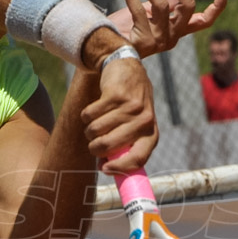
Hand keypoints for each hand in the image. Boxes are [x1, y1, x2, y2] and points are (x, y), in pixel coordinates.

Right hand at [80, 57, 157, 174]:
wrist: (127, 69)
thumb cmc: (130, 105)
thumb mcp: (136, 126)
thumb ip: (125, 147)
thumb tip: (105, 167)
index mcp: (151, 134)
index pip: (138, 159)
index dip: (119, 169)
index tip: (104, 169)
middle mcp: (144, 121)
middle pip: (108, 146)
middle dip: (94, 147)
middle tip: (93, 142)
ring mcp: (130, 107)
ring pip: (95, 131)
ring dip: (89, 129)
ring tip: (97, 121)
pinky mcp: (115, 95)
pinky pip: (88, 115)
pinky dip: (86, 115)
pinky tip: (96, 108)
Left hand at [108, 0, 228, 57]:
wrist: (106, 50)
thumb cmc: (127, 29)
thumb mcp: (150, 12)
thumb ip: (166, 3)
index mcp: (178, 31)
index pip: (203, 21)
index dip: (217, 7)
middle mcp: (172, 38)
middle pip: (187, 7)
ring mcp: (159, 41)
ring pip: (161, 4)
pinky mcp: (143, 42)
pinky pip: (139, 10)